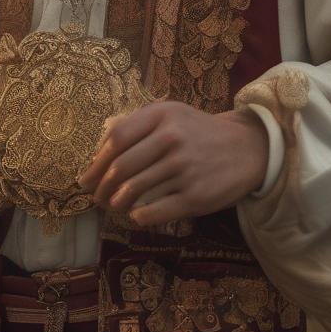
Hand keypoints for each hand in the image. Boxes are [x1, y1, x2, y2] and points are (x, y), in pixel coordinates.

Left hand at [76, 101, 268, 225]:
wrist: (246, 148)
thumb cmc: (197, 132)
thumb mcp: (170, 114)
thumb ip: (136, 126)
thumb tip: (97, 153)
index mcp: (161, 116)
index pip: (116, 138)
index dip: (95, 162)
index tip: (85, 177)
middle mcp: (171, 139)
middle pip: (121, 168)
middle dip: (101, 188)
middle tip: (95, 197)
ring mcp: (184, 168)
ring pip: (134, 192)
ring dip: (116, 203)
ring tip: (113, 206)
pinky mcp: (195, 196)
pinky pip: (154, 211)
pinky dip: (138, 217)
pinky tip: (136, 215)